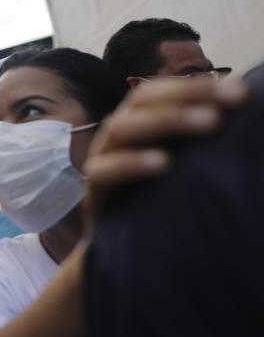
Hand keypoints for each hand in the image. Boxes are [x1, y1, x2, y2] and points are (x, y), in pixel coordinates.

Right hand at [82, 75, 247, 222]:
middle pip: (141, 101)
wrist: (124, 251)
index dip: (196, 86)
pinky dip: (131, 163)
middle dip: (187, 95)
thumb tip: (241, 109)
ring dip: (165, 120)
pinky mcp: (94, 192)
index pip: (158, 92)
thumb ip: (204, 140)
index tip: (239, 91)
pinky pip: (104, 171)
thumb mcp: (184, 165)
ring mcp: (102, 160)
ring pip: (121, 128)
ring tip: (210, 122)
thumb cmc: (161, 200)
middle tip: (231, 99)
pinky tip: (163, 163)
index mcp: (137, 123)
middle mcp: (118, 135)